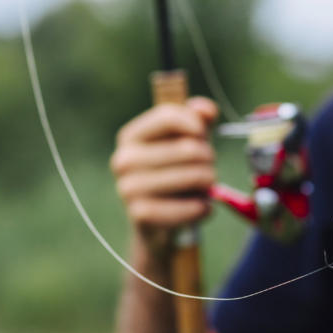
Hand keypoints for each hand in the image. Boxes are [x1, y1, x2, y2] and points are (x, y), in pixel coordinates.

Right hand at [111, 97, 217, 231]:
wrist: (157, 223)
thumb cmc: (173, 174)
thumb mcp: (185, 142)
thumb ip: (198, 120)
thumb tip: (206, 110)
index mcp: (131, 136)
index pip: (168, 116)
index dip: (196, 124)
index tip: (204, 135)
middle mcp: (124, 160)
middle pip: (188, 148)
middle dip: (209, 158)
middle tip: (209, 168)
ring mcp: (128, 188)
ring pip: (193, 176)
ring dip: (209, 182)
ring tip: (206, 187)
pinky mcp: (141, 214)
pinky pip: (189, 207)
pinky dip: (204, 207)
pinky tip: (203, 207)